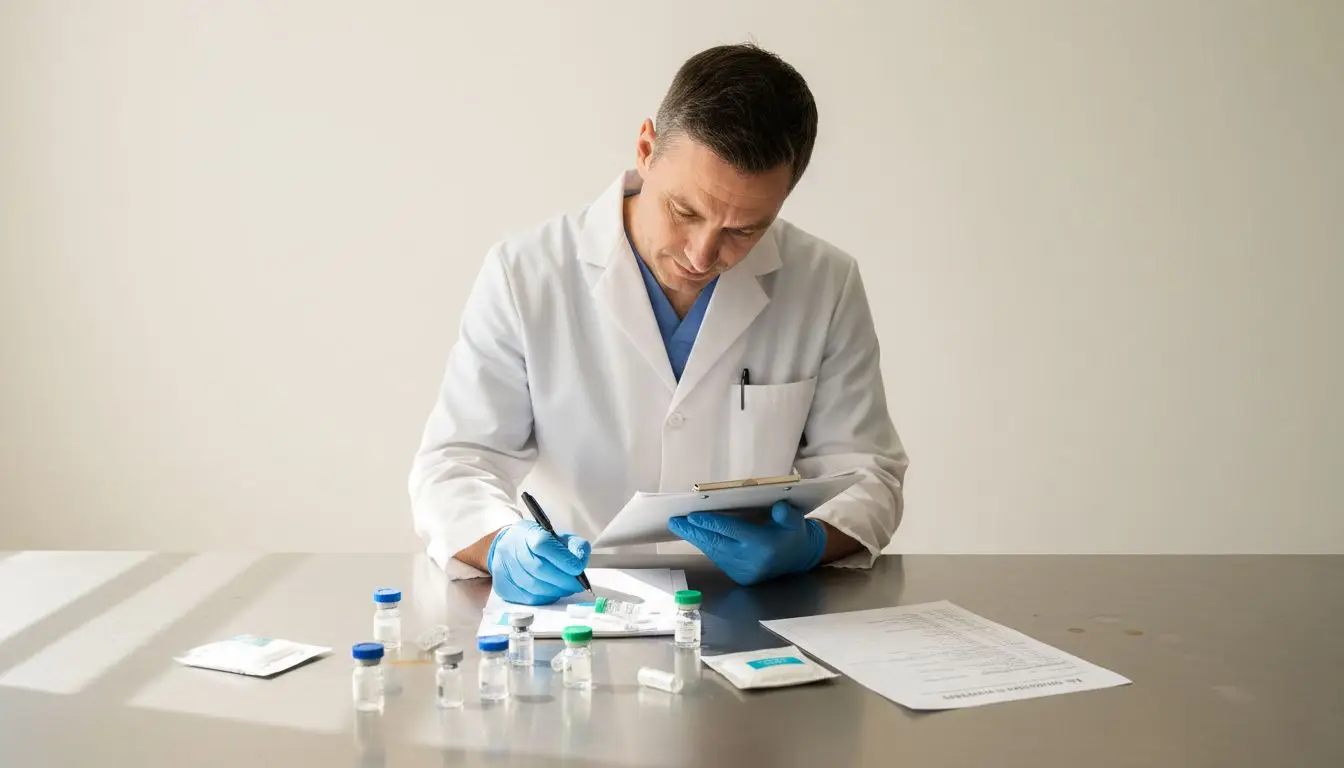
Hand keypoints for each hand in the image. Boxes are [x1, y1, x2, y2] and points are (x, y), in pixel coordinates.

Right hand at [487, 520, 590, 604]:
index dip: (563, 558)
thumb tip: (581, 560)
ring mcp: (506, 570)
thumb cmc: (535, 543)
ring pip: (535, 587)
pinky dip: (546, 597)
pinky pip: (529, 598)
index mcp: (527, 534)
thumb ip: (574, 545)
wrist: (507, 548)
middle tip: (578, 584)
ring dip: (556, 590)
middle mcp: (513, 551)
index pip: (543, 544)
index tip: (578, 568)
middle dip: (564, 580)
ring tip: (566, 587)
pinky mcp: (504, 587)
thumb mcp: (557, 536)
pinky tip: (552, 592)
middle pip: (540, 569)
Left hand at [668, 501, 825, 585]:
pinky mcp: (739, 577)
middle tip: (674, 521)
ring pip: (713, 552)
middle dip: (693, 532)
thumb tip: (778, 507)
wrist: (799, 559)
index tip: (692, 515)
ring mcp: (743, 571)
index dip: (710, 522)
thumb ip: (786, 514)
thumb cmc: (793, 534)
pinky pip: (718, 559)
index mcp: (763, 545)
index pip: (731, 531)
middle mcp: (750, 560)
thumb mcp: (796, 520)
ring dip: (696, 539)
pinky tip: (696, 536)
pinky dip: (706, 546)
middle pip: (715, 543)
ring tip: (679, 526)